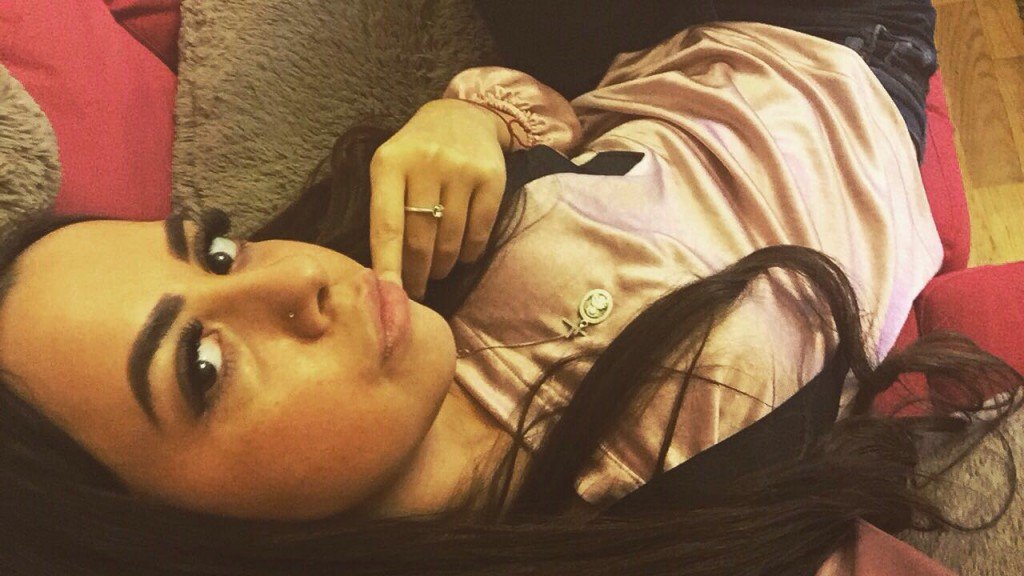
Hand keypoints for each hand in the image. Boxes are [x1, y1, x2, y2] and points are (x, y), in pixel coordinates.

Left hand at [369, 99, 509, 299]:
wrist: (461, 116)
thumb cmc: (417, 153)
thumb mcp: (391, 169)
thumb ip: (386, 210)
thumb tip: (386, 272)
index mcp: (390, 163)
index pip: (387, 225)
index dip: (387, 265)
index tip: (388, 297)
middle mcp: (426, 163)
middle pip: (419, 239)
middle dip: (417, 273)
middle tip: (417, 290)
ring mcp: (461, 169)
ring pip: (450, 239)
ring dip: (443, 265)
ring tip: (438, 270)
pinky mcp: (492, 177)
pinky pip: (479, 231)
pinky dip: (469, 252)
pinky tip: (462, 255)